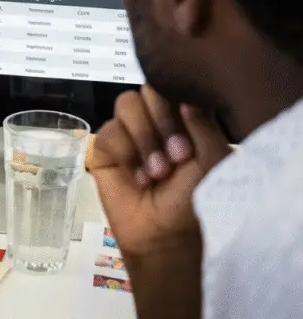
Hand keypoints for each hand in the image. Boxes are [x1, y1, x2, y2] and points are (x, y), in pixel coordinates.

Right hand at [88, 86, 230, 255]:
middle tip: (177, 156)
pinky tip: (138, 179)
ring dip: (145, 139)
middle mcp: (156, 118)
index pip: (174, 84)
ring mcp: (129, 131)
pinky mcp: (105, 148)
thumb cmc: (198, 197)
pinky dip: (126, 154)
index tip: (190, 132)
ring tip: (157, 172)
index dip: (177, 101)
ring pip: (126, 104)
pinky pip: (109, 131)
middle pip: (148, 88)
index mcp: (185, 116)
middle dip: (163, 122)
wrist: (167, 234)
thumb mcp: (213, 157)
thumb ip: (202, 120)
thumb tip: (181, 95)